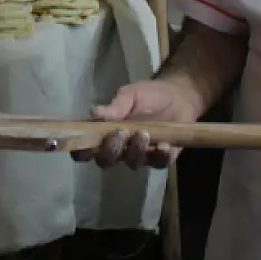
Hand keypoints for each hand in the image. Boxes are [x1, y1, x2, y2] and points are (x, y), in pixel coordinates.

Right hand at [72, 78, 200, 169]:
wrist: (179, 96)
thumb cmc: (149, 95)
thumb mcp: (130, 95)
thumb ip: (115, 106)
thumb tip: (94, 114)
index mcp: (106, 134)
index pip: (86, 149)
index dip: (81, 152)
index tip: (86, 143)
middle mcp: (120, 149)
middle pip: (106, 161)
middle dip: (110, 151)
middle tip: (121, 133)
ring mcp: (141, 155)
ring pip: (132, 164)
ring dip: (135, 151)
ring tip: (144, 133)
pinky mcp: (162, 158)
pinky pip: (158, 164)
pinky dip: (160, 156)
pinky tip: (163, 145)